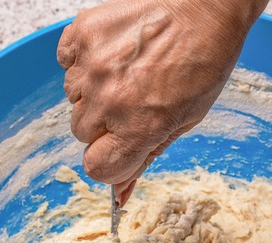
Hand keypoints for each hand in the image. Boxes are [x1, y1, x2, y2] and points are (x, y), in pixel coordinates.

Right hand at [57, 0, 267, 204]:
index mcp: (139, 128)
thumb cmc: (204, 60)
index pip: (96, 168)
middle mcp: (110, 99)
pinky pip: (66, 61)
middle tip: (134, 97)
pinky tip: (115, 51)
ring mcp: (93, 65)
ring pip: (72, 98)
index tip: (120, 145)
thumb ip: (146, 157)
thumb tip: (119, 195)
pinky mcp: (83, 33)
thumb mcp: (184, 120)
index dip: (110, 159)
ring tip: (129, 68)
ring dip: (94, 89)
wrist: (206, 6)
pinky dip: (84, 59)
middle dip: (104, 122)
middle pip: (81, 133)